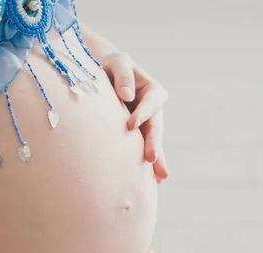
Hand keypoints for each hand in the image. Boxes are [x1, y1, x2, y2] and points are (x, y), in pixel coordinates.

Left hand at [102, 52, 169, 182]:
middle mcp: (153, 110)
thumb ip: (123, 74)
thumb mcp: (117, 62)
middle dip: (154, 143)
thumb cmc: (109, 65)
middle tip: (151, 159)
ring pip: (153, 142)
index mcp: (152, 90)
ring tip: (160, 177)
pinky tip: (154, 181)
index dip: (143, 113)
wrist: (101, 73)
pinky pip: (143, 150)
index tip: (130, 125)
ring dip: (157, 159)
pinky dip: (149, 164)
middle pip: (156, 127)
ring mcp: (146, 125)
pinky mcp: (136, 136)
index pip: (152, 102)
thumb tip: (127, 95)